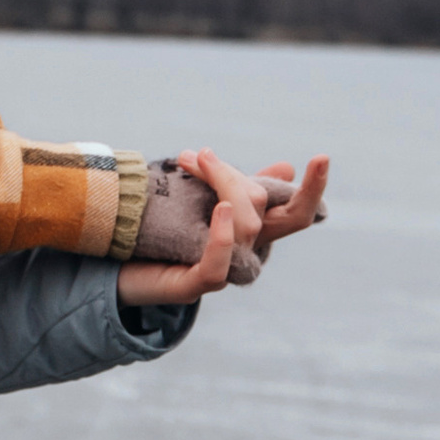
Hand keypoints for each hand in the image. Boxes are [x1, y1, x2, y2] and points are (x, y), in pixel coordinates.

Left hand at [115, 148, 328, 306]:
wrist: (117, 267)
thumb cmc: (161, 233)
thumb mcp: (201, 200)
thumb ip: (238, 186)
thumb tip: (286, 168)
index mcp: (252, 231)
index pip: (296, 213)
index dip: (313, 189)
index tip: (322, 156)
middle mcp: (245, 252)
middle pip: (264, 209)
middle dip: (234, 175)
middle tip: (199, 155)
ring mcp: (223, 270)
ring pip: (245, 225)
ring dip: (221, 186)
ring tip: (193, 162)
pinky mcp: (196, 284)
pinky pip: (219, 263)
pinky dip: (223, 234)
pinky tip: (222, 209)